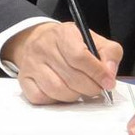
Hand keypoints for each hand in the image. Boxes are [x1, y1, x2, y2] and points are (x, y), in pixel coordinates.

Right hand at [2, 20, 122, 103]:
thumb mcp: (93, 39)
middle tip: (97, 88)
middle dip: (90, 88)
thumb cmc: (69, 43)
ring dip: (74, 95)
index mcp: (64, 34)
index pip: (80, 57)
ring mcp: (32, 64)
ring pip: (57, 90)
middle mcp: (44, 47)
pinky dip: (55, 100)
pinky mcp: (24, 79)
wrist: (39, 39)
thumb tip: (110, 74)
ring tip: (79, 89)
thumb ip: (109, 53)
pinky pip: (40, 97)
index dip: (97, 73)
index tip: (108, 82)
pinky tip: (62, 92)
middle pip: (71, 77)